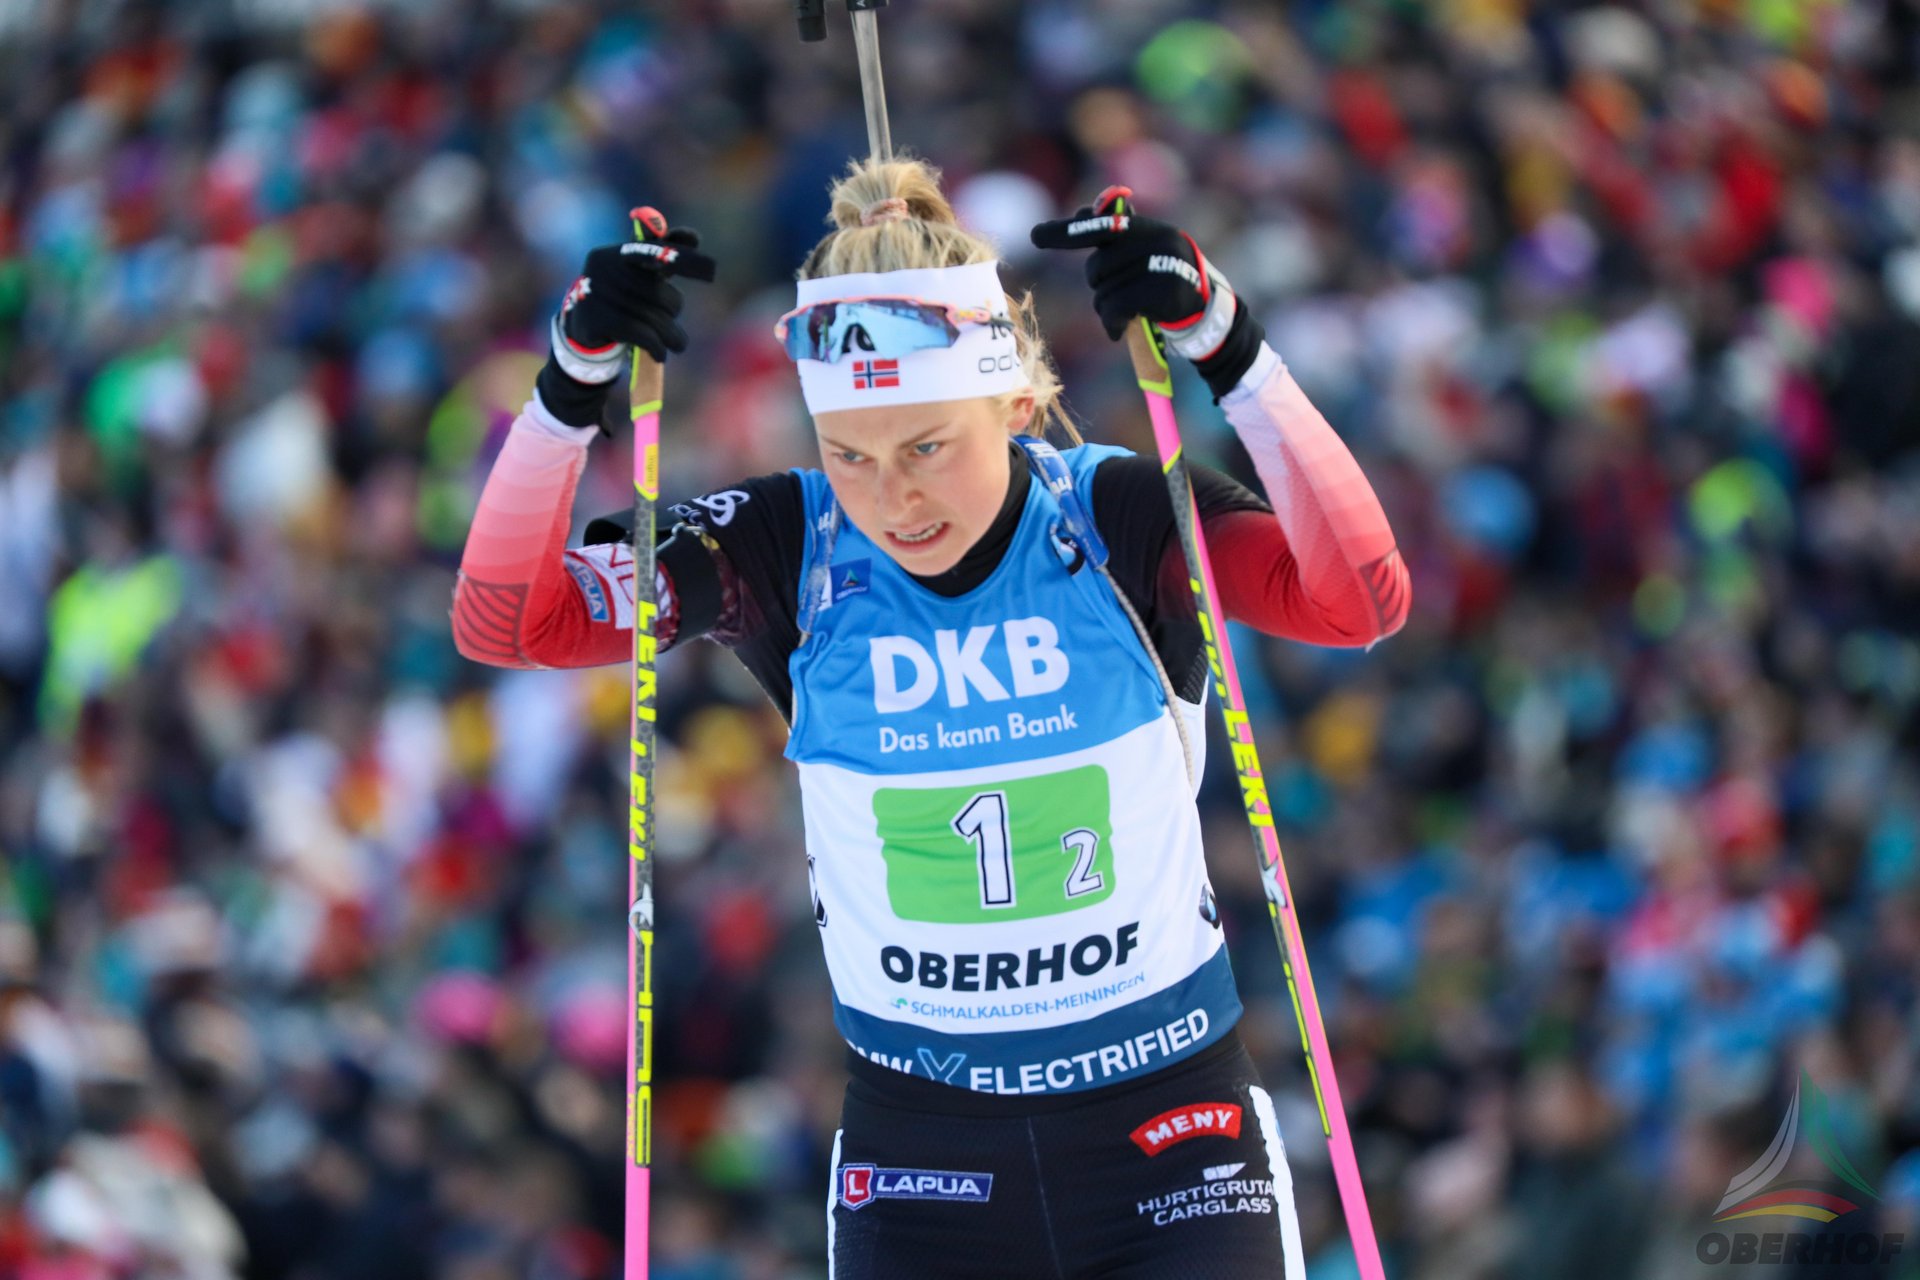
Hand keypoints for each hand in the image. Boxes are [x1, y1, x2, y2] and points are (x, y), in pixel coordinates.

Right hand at [538, 209, 716, 426]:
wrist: (582, 328)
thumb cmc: (621, 297)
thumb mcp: (639, 275)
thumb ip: (664, 254)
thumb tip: (693, 237)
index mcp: (617, 253)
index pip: (654, 251)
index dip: (682, 259)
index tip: (710, 270)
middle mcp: (604, 267)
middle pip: (659, 293)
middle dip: (673, 313)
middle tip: (674, 327)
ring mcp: (596, 292)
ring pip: (653, 317)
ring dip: (672, 336)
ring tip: (676, 344)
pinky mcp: (595, 319)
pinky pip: (641, 334)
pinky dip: (657, 347)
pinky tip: (660, 354)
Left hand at [1031, 187, 1263, 398]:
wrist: (1206, 309)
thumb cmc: (1167, 277)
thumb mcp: (1147, 250)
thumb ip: (1116, 233)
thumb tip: (1083, 210)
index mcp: (1147, 227)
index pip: (1102, 225)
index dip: (1067, 231)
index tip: (1035, 236)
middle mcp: (1155, 240)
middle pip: (1097, 266)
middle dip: (1099, 284)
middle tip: (1115, 294)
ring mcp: (1160, 266)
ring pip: (1103, 290)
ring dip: (1105, 308)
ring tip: (1123, 313)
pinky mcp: (1162, 293)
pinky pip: (1115, 308)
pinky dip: (1111, 323)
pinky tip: (1117, 330)